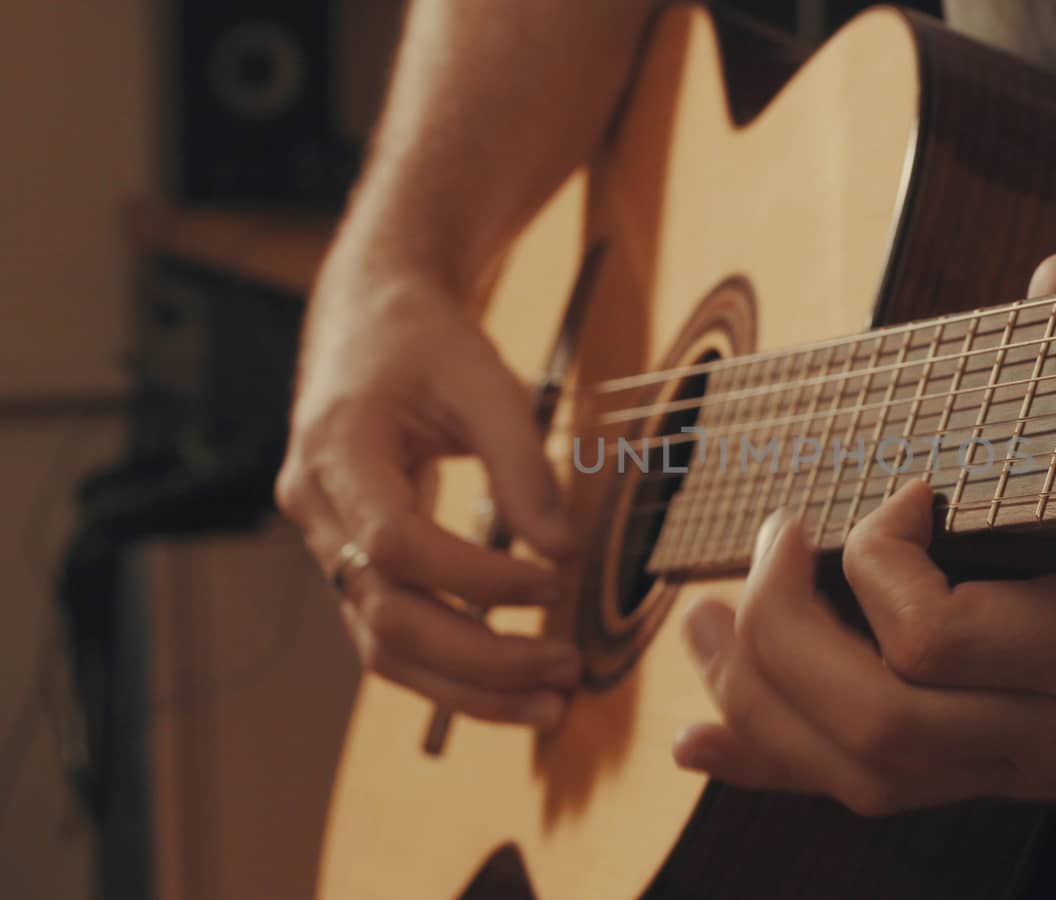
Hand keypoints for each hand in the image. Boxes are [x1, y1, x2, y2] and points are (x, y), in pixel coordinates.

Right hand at [277, 265, 578, 727]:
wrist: (370, 319)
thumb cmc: (426, 343)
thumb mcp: (484, 382)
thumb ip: (523, 466)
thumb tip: (564, 551)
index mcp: (336, 451)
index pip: (397, 545)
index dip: (478, 578)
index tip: (555, 582)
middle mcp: (315, 509)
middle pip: (385, 619)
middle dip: (481, 660)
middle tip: (565, 672)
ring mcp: (326, 544)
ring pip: (382, 646)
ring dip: (468, 688)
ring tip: (549, 703)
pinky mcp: (351, 563)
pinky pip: (391, 635)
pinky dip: (452, 669)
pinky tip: (512, 683)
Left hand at [671, 253, 1055, 852]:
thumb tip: (1055, 275)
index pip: (934, 636)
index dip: (880, 559)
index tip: (901, 491)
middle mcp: (1052, 725)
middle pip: (871, 723)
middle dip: (783, 636)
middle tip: (771, 546)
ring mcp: (1028, 769)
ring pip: (862, 775)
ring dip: (759, 699)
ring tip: (705, 622)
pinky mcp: (1016, 787)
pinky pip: (879, 802)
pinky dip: (777, 766)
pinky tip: (708, 737)